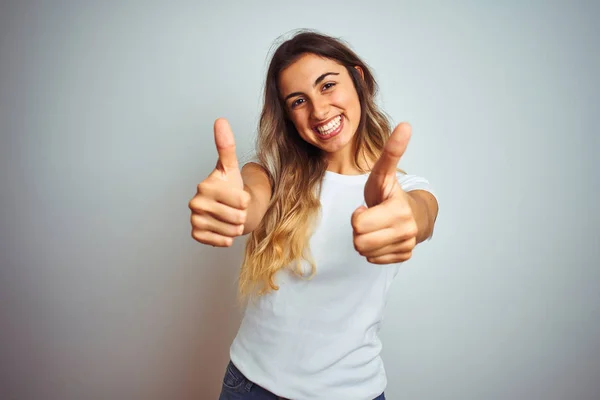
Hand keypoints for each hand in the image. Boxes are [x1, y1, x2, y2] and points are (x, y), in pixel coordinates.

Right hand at [189, 118, 249, 246]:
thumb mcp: (231, 167)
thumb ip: (226, 145)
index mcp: (205, 186)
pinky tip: (222, 228)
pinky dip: (227, 238)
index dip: (246, 200)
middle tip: (233, 208)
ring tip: (229, 217)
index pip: (242, 200)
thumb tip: (220, 120)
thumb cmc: (229, 187)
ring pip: (232, 231)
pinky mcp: (196, 235)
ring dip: (235, 227)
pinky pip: (221, 241)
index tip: (237, 195)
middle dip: (241, 215)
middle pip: (238, 217)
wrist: (225, 208)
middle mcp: (195, 203)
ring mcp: (194, 220)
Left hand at [351, 123, 417, 263]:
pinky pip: (373, 260)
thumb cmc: (390, 194)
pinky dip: (374, 250)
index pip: (357, 224)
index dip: (357, 215)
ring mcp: (406, 246)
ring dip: (365, 240)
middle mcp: (406, 231)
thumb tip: (405, 124)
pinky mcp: (404, 256)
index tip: (369, 207)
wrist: (414, 213)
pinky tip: (382, 237)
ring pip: (365, 252)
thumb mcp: (384, 173)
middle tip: (370, 217)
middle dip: (359, 229)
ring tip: (376, 227)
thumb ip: (391, 152)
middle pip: (359, 241)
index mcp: (398, 211)